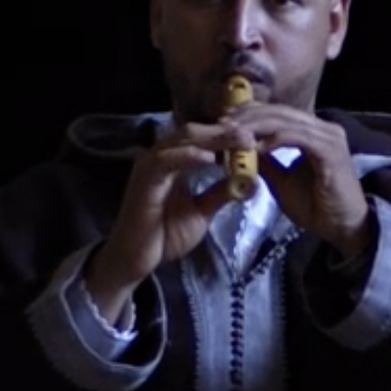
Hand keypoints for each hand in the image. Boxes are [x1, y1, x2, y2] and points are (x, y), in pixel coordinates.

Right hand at [87, 131, 239, 323]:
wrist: (136, 258)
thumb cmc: (165, 235)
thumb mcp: (202, 212)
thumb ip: (221, 193)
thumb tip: (250, 182)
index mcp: (174, 162)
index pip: (202, 140)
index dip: (227, 136)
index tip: (253, 138)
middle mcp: (161, 158)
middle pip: (194, 133)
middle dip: (223, 132)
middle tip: (251, 134)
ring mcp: (150, 166)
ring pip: (181, 140)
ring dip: (211, 139)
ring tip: (237, 140)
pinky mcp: (143, 180)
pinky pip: (165, 161)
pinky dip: (188, 156)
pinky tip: (210, 158)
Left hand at [192, 99, 373, 254]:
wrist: (345, 228)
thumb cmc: (317, 207)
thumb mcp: (282, 181)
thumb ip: (266, 163)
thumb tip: (242, 150)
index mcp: (314, 132)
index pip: (278, 113)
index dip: (250, 114)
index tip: (224, 121)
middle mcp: (323, 128)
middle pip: (279, 112)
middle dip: (248, 116)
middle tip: (221, 122)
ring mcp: (329, 137)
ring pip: (285, 121)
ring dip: (256, 126)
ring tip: (232, 133)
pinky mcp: (330, 150)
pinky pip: (296, 137)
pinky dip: (273, 140)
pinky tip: (255, 148)